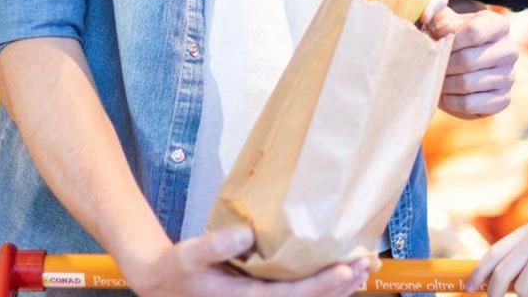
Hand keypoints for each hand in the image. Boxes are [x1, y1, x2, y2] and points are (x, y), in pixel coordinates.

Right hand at [122, 226, 369, 296]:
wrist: (162, 284)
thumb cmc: (175, 270)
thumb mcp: (188, 255)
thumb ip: (215, 246)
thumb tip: (245, 235)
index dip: (321, 285)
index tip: (344, 269)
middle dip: (339, 285)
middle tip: (365, 263)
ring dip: (338, 288)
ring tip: (363, 268)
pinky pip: (298, 296)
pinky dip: (323, 286)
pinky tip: (341, 275)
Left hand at [438, 2, 516, 118]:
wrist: (462, 66)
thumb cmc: (451, 39)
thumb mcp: (444, 21)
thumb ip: (435, 13)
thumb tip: (427, 16)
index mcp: (498, 25)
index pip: (474, 32)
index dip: (449, 40)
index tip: (436, 42)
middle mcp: (509, 50)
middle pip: (468, 61)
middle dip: (443, 65)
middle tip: (430, 66)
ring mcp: (509, 77)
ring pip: (467, 84)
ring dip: (444, 84)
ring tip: (436, 79)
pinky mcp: (503, 99)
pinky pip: (471, 104)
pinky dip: (452, 102)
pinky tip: (446, 94)